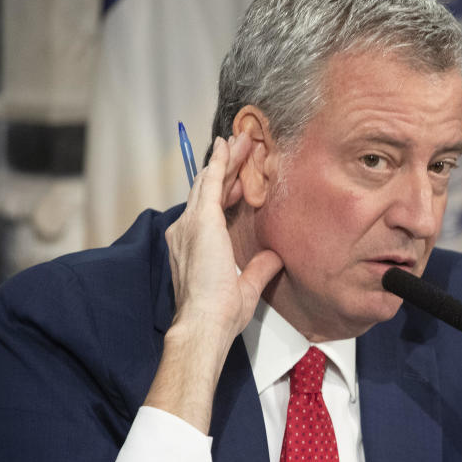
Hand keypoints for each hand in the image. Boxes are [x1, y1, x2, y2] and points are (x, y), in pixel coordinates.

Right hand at [166, 134, 280, 337]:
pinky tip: (228, 147)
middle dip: (225, 166)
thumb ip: (259, 268)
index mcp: (194, 246)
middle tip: (240, 145)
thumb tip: (275, 257)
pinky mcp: (202, 221)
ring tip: (240, 139)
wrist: (204, 322)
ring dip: (225, 159)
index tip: (241, 178)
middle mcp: (186, 231)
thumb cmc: (219, 313)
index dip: (226, 191)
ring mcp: (191, 224)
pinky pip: (211, 182)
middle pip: (208, 189)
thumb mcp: (246, 286)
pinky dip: (220, 162)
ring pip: (210, 181)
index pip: (210, 209)